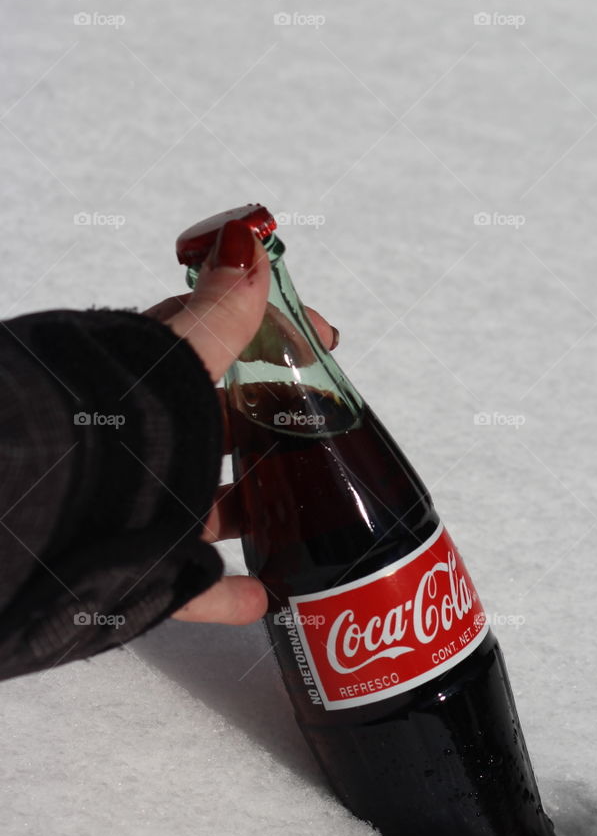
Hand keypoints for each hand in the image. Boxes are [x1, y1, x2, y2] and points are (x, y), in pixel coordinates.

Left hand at [144, 219, 338, 626]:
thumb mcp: (174, 362)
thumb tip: (247, 240)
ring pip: (202, 502)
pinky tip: (264, 596)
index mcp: (153, 377)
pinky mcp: (135, 566)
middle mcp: (144, 435)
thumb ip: (217, 313)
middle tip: (322, 433)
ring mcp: (138, 502)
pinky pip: (185, 584)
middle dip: (267, 426)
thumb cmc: (107, 427)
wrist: (31, 514)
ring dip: (249, 508)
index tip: (325, 340)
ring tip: (299, 514)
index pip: (223, 337)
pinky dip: (224, 591)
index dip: (276, 334)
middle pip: (215, 424)